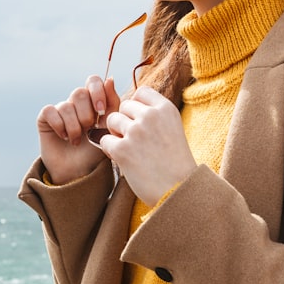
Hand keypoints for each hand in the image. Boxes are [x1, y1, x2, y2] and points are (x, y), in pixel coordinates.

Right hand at [37, 75, 119, 183]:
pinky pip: (50, 111)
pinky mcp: (46, 119)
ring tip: (77, 141)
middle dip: (86, 114)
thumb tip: (110, 78)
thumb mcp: (109, 129)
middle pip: (79, 92)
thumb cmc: (96, 152)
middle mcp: (76, 103)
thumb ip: (112, 104)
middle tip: (89, 129)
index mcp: (93, 102)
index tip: (101, 111)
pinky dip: (59, 125)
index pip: (93, 81)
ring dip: (74, 127)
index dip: (97, 91)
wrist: (79, 173)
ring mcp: (60, 110)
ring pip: (66, 105)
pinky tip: (64, 137)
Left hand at [99, 86, 196, 204]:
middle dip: (125, 121)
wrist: (179, 191)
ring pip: (112, 120)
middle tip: (134, 140)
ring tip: (129, 149)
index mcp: (166, 109)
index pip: (141, 92)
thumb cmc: (176, 164)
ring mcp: (136, 132)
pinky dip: (111, 151)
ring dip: (116, 134)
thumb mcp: (173, 129)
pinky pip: (105, 140)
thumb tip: (129, 106)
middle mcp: (151, 116)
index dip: (136, 106)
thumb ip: (155, 115)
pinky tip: (124, 160)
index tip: (141, 121)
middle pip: (124, 106)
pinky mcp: (122, 149)